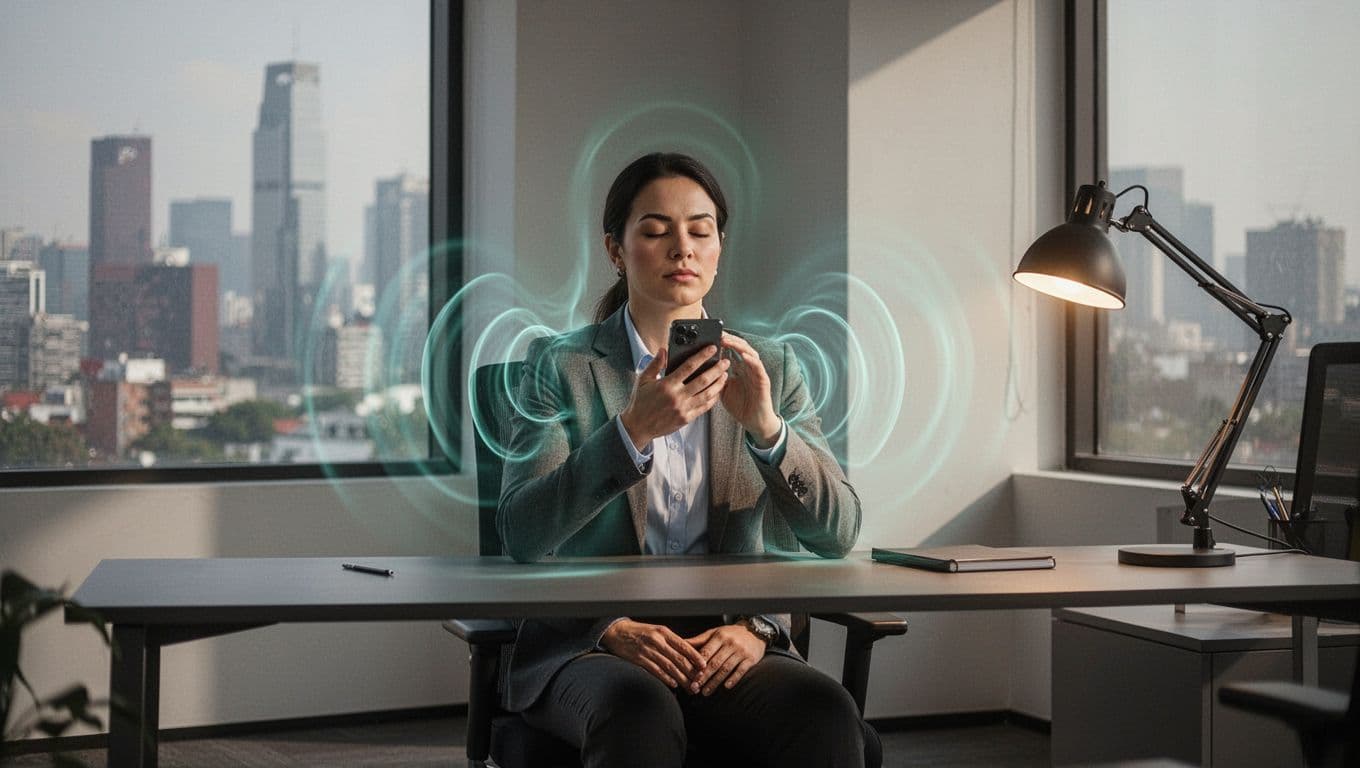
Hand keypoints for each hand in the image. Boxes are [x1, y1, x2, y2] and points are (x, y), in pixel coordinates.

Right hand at [600, 619, 707, 688]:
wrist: (617, 632)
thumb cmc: (639, 632)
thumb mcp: (656, 631)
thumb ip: (671, 642)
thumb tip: (688, 655)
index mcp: (663, 632)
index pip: (684, 645)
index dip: (695, 657)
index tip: (704, 665)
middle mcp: (657, 640)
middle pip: (678, 658)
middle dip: (690, 671)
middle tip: (699, 681)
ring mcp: (648, 650)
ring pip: (669, 666)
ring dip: (681, 678)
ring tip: (689, 687)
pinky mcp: (639, 659)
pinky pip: (655, 670)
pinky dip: (666, 678)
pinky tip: (674, 684)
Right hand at [619, 346, 729, 449]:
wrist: (638, 426)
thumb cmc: (640, 402)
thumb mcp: (643, 380)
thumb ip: (655, 364)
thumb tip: (664, 350)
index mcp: (667, 385)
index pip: (689, 366)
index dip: (702, 356)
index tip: (712, 349)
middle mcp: (677, 397)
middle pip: (703, 380)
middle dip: (716, 369)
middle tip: (725, 361)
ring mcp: (683, 409)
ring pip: (707, 394)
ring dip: (718, 384)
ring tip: (725, 375)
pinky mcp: (686, 418)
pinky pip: (704, 407)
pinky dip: (713, 399)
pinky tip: (717, 391)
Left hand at [685, 624, 766, 694]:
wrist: (755, 631)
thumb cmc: (730, 634)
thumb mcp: (715, 633)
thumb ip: (699, 640)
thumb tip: (681, 644)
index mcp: (719, 636)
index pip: (706, 652)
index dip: (697, 666)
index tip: (690, 676)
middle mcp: (730, 643)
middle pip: (714, 663)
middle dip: (703, 677)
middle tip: (694, 688)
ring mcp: (741, 651)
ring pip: (726, 669)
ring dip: (715, 682)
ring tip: (706, 692)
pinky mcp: (751, 659)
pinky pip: (741, 671)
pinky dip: (733, 679)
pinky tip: (726, 687)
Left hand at [718, 333, 780, 447]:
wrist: (754, 422)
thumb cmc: (740, 406)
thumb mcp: (723, 390)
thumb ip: (716, 378)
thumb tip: (701, 369)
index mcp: (740, 368)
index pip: (733, 349)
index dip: (725, 340)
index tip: (712, 335)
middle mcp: (749, 367)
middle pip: (742, 347)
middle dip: (730, 339)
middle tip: (718, 334)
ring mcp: (757, 373)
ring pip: (750, 353)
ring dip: (739, 346)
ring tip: (727, 341)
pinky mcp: (763, 381)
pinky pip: (758, 367)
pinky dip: (751, 360)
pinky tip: (742, 356)